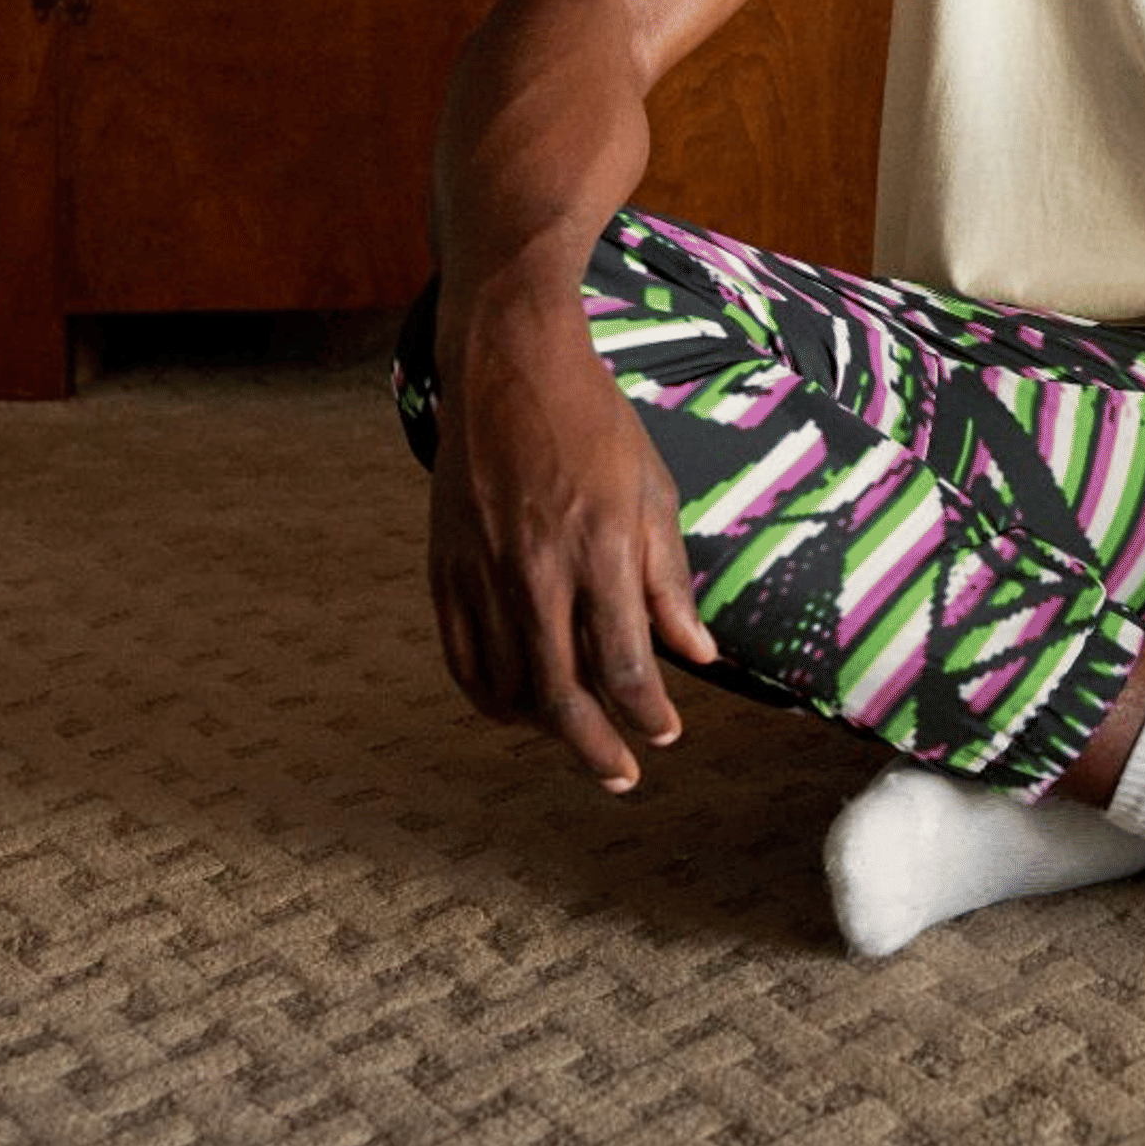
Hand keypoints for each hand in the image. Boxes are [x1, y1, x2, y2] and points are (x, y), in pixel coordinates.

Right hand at [424, 292, 720, 789]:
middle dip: (597, 748)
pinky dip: (489, 696)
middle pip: (563, 692)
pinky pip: (462, 656)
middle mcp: (535, 569)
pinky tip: (517, 708)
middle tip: (623, 778)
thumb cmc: (594, 425)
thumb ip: (669, 581)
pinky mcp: (445, 567)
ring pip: (507, 686)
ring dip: (545, 728)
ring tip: (578, 740)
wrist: (508, 367)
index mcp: (598, 549)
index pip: (625, 664)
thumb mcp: (652, 493)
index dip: (648, 713)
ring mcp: (482, 571)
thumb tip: (699, 655)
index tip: (667, 734)